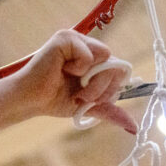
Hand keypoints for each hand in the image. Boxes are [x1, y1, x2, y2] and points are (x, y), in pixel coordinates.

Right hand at [5, 30, 136, 132]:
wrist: (31, 101)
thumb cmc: (54, 100)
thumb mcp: (88, 105)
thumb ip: (110, 110)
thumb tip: (133, 126)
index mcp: (92, 58)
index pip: (117, 68)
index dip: (112, 86)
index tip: (93, 98)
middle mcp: (86, 45)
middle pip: (115, 63)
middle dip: (103, 87)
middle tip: (83, 95)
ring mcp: (76, 39)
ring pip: (106, 57)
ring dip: (93, 80)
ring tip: (75, 86)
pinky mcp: (66, 38)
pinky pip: (90, 54)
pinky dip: (79, 69)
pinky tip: (62, 70)